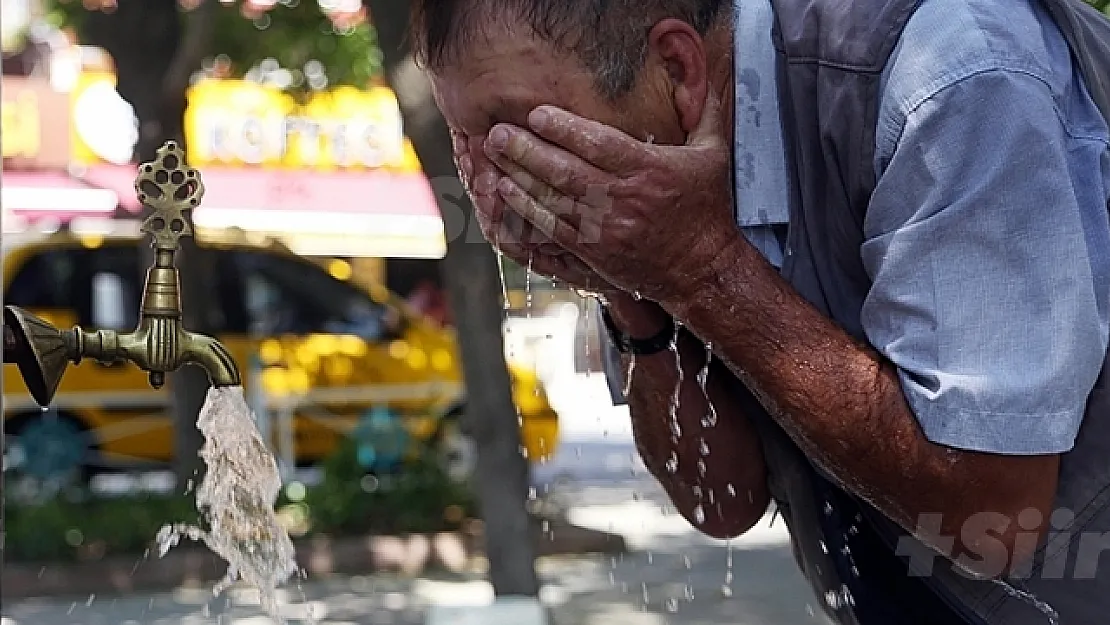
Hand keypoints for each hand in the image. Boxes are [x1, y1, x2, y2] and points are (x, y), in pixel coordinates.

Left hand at [481, 91, 737, 301]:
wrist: (701, 267)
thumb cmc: (705, 207)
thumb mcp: (713, 154)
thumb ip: (704, 112)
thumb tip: (701, 78)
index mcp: (650, 170)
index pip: (600, 144)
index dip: (565, 129)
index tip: (538, 114)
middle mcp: (624, 199)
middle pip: (566, 171)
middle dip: (527, 151)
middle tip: (498, 133)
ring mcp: (606, 229)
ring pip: (554, 200)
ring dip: (519, 178)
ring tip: (493, 158)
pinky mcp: (594, 253)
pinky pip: (553, 229)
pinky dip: (526, 211)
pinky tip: (506, 193)